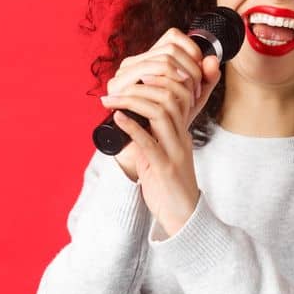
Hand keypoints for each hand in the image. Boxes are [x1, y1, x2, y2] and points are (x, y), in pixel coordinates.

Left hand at [100, 29, 222, 236]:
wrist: (183, 215)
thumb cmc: (168, 185)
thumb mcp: (161, 153)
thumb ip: (149, 134)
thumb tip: (125, 116)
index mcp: (181, 131)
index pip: (179, 92)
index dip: (158, 79)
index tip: (133, 79)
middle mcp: (181, 137)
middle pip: (171, 96)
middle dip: (140, 87)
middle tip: (114, 89)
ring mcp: (175, 151)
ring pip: (161, 113)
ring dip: (131, 101)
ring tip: (110, 102)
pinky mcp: (165, 168)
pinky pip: (150, 142)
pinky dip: (132, 126)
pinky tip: (117, 118)